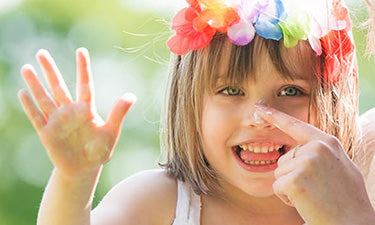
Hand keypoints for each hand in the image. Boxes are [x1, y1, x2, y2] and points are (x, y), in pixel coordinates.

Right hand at [18, 48, 135, 177]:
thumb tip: (131, 96)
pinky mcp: (47, 132)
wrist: (83, 169)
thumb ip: (118, 114)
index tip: (81, 51)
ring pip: (44, 98)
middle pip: (59, 86)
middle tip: (41, 53)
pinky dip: (30, 106)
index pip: (85, 84)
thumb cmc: (99, 151)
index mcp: (86, 109)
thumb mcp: (111, 133)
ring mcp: (57, 121)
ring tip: (26, 68)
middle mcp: (70, 111)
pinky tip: (22, 92)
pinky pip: (37, 117)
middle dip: (50, 70)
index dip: (83, 68)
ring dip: (35, 84)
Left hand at [255, 104, 374, 224]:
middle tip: (316, 189)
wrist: (353, 223)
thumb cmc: (347, 198)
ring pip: (279, 173)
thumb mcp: (340, 166)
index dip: (275, 116)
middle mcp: (316, 148)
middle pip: (285, 158)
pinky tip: (305, 202)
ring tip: (313, 195)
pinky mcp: (295, 180)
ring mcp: (305, 163)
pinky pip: (277, 187)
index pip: (296, 126)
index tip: (259, 107)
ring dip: (290, 187)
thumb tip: (304, 148)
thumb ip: (321, 153)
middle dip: (293, 175)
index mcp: (327, 143)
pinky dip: (286, 197)